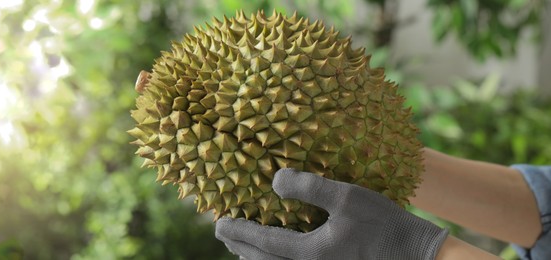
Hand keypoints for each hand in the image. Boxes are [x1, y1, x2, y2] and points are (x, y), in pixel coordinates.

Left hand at [215, 168, 448, 259]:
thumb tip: (274, 180)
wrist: (418, 258)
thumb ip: (310, 187)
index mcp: (308, 253)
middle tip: (225, 233)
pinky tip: (280, 255)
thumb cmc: (385, 225)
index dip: (237, 231)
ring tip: (244, 247)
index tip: (218, 223)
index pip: (261, 242)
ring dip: (257, 258)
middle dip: (241, 247)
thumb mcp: (348, 197)